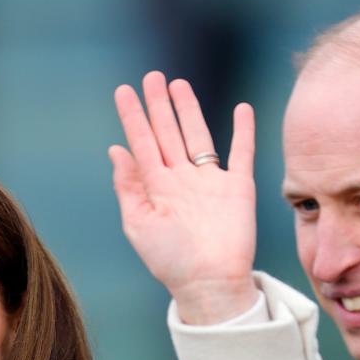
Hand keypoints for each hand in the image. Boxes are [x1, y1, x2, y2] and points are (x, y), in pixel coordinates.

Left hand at [109, 71, 257, 324]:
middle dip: (159, 105)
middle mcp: (182, 181)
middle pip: (168, 133)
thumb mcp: (139, 225)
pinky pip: (241, 153)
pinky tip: (242, 108)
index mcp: (157, 188)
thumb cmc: (171, 261)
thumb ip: (128, 186)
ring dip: (190, 110)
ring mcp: (211, 182)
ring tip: (179, 84)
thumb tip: (116, 149)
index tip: (124, 90)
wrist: (209, 283)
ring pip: (199, 136)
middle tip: (152, 77)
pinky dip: (243, 131)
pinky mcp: (238, 189)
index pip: (142, 144)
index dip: (133, 117)